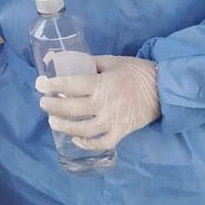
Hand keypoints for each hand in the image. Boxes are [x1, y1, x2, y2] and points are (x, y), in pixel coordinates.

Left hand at [36, 55, 159, 151]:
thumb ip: (88, 62)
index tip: (39, 84)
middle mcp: (105, 104)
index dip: (51, 85)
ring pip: (83, 129)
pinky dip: (88, 144)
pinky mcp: (123, 131)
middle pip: (72, 108)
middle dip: (52, 106)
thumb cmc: (136, 71)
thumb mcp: (111, 61)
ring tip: (52, 121)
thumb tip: (62, 60)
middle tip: (43, 102)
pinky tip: (76, 139)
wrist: (165, 87)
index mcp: (101, 83)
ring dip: (64, 126)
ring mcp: (114, 120)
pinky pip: (102, 142)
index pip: (70, 85)